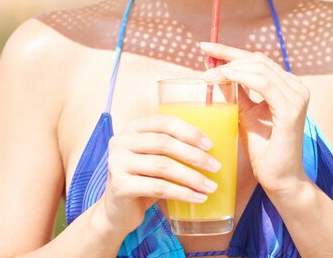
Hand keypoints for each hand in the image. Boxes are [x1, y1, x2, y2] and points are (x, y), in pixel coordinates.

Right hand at [100, 114, 221, 232]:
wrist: (117, 210)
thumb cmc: (142, 180)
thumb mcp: (153, 158)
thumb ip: (170, 148)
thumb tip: (208, 150)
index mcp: (132, 128)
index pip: (163, 122)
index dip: (188, 132)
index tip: (209, 145)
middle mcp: (121, 141)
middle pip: (164, 143)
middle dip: (194, 155)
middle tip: (215, 167)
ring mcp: (118, 163)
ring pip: (163, 166)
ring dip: (192, 177)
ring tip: (210, 186)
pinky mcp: (120, 185)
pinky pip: (158, 187)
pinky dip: (182, 193)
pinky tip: (197, 198)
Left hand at [199, 41, 310, 194]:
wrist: (278, 178)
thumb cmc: (261, 147)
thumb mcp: (243, 113)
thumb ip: (234, 92)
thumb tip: (213, 71)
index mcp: (286, 86)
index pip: (256, 60)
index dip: (230, 51)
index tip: (205, 46)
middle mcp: (295, 87)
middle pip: (257, 59)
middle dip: (227, 56)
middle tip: (203, 61)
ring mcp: (297, 97)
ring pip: (259, 68)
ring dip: (229, 68)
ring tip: (208, 75)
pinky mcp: (291, 110)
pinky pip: (263, 84)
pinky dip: (241, 77)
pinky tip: (223, 79)